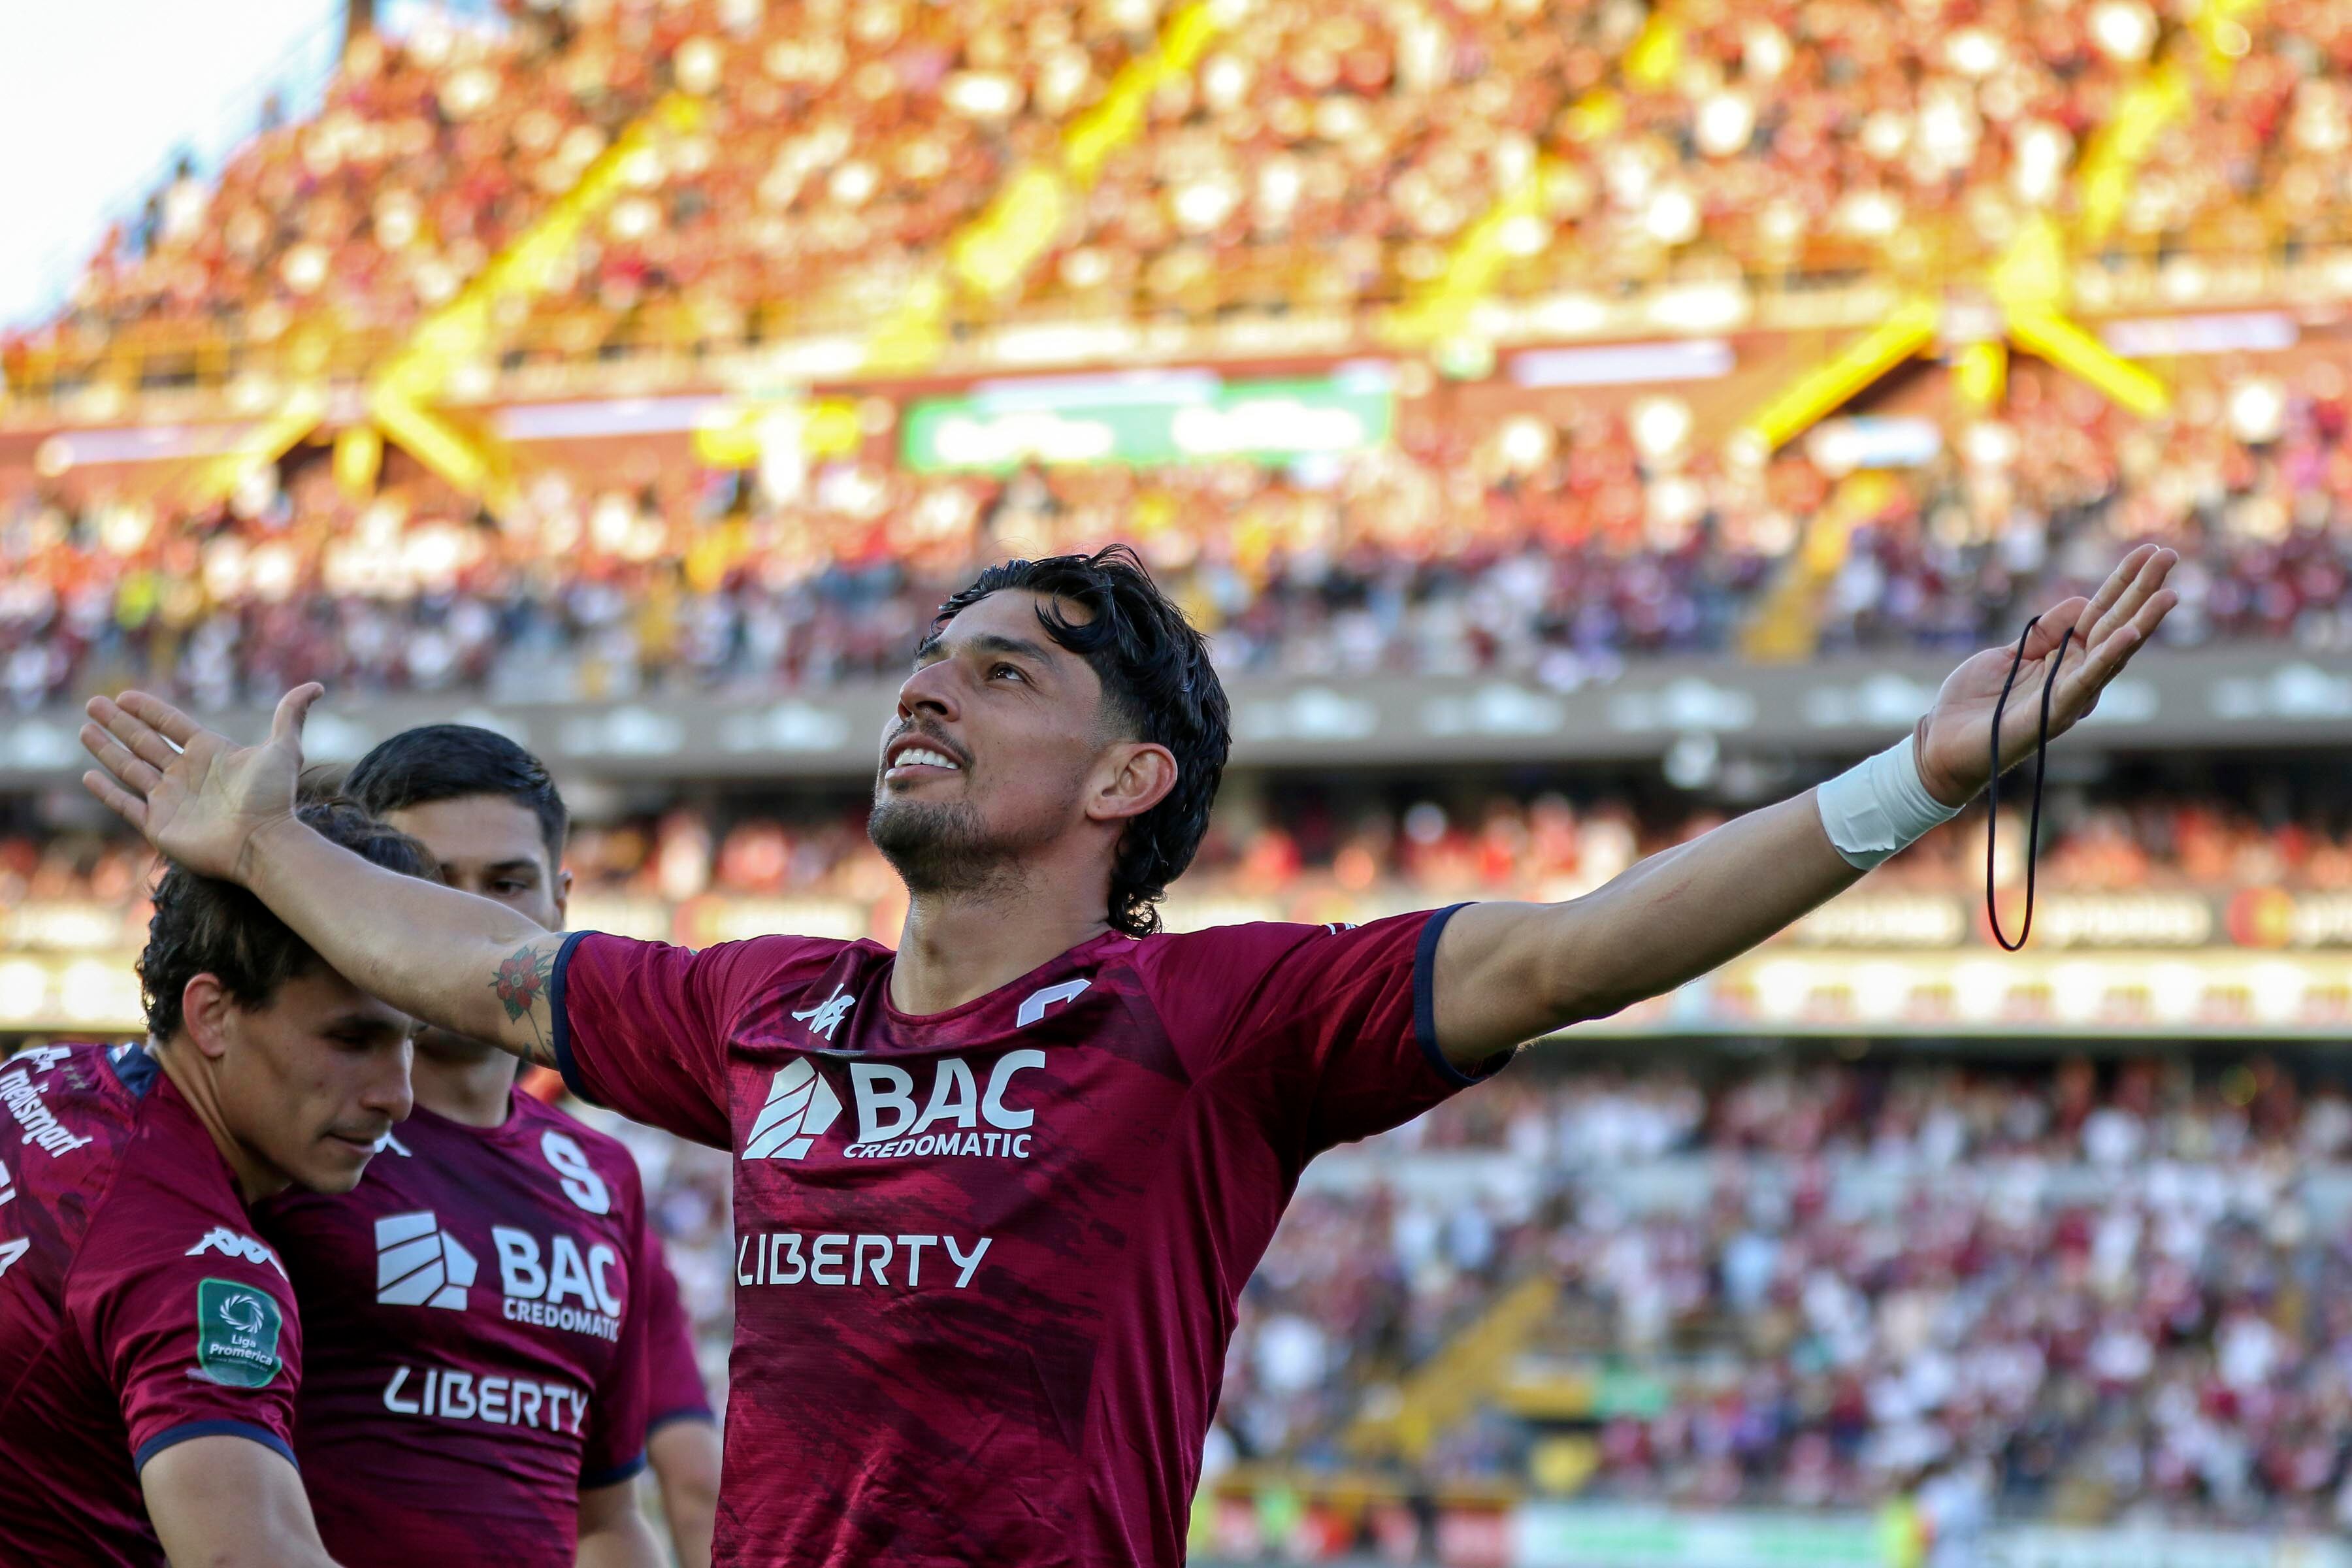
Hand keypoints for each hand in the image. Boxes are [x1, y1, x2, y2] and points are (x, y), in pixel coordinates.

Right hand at [80, 685, 322, 880]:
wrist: (262, 842)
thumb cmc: (273, 798)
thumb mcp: (284, 750)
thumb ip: (291, 715)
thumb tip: (317, 685)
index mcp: (209, 753)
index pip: (171, 724)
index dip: (149, 709)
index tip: (125, 695)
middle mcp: (186, 774)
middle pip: (144, 742)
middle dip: (118, 723)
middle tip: (92, 703)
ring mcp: (170, 800)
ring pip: (130, 768)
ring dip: (106, 749)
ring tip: (84, 729)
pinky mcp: (158, 825)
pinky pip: (125, 804)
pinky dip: (106, 791)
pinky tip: (89, 775)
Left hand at [1913, 545, 2177, 807]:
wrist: (1944, 742)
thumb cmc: (1975, 700)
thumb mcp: (2010, 653)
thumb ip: (2046, 631)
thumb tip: (2084, 601)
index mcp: (2066, 659)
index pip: (2102, 613)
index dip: (2123, 583)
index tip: (2147, 551)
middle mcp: (2077, 676)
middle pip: (2117, 625)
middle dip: (2143, 591)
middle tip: (2170, 554)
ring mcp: (2070, 695)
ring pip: (2114, 652)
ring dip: (2143, 621)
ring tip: (2169, 594)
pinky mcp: (2055, 713)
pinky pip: (2087, 680)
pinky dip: (2109, 656)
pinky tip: (2131, 633)